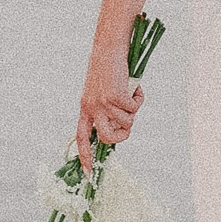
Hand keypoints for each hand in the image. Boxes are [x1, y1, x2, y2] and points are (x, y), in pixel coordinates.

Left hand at [78, 32, 144, 150]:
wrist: (109, 49)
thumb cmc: (108, 70)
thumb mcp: (101, 92)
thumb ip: (105, 110)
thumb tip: (120, 128)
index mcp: (85, 109)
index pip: (81, 138)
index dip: (85, 156)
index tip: (88, 172)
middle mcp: (91, 108)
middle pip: (107, 137)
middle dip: (122, 135)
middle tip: (129, 124)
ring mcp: (103, 103)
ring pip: (126, 122)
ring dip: (133, 110)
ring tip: (131, 95)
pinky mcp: (115, 96)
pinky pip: (133, 108)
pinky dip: (139, 98)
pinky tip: (134, 86)